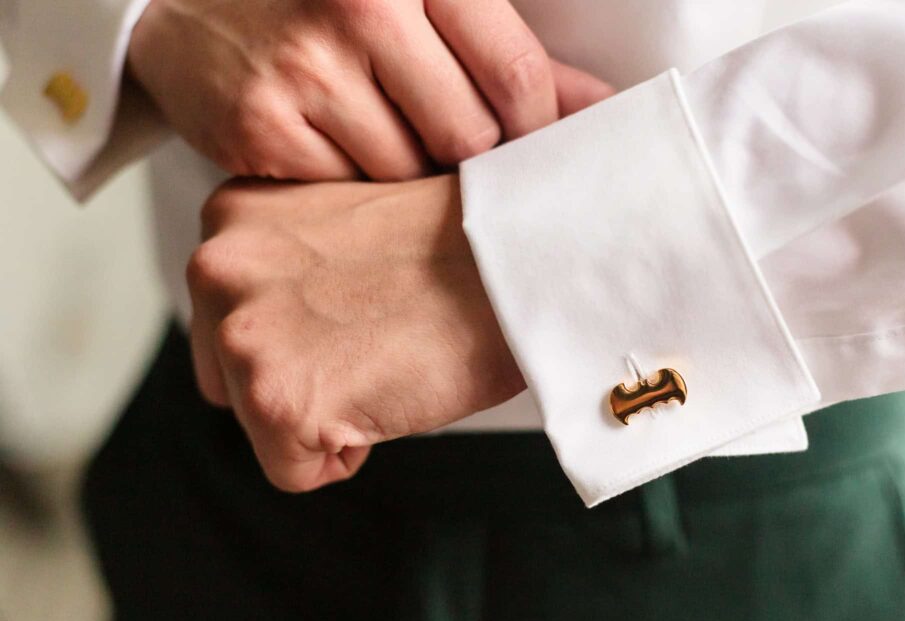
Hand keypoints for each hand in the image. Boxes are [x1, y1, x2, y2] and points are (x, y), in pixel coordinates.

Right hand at [128, 0, 612, 180]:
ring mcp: (306, 71)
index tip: (534, 149)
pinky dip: (354, 187)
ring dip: (411, 174)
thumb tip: (594, 106)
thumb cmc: (320, 4)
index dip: (538, 131)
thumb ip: (504, 51)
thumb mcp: (416, 3)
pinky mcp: (263, 129)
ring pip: (410, 174)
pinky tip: (336, 148)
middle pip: (469, 137)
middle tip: (455, 151)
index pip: (514, 75)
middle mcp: (361, 9)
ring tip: (384, 137)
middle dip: (472, 158)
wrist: (188, 6)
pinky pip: (349, 194)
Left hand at [188, 175, 524, 491]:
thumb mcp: (340, 230)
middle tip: (374, 344)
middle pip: (230, 377)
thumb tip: (284, 327)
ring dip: (325, 413)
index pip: (228, 319)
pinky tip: (389, 395)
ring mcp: (243, 333)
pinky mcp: (277, 398)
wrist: (518, 264)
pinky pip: (293, 470)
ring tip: (385, 361)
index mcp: (234, 216)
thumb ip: (287, 267)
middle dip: (299, 380)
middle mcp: (218, 266)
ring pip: (259, 424)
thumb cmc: (460, 249)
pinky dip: (346, 453)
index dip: (302, 338)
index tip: (358, 318)